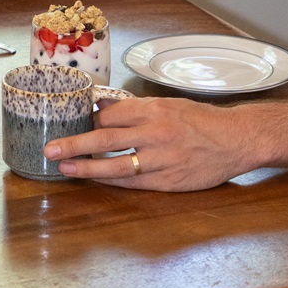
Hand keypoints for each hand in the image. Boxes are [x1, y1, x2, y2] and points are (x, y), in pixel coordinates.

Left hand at [44, 96, 254, 191]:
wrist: (236, 139)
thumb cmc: (201, 120)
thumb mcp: (167, 104)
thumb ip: (134, 107)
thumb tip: (101, 105)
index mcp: (152, 110)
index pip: (109, 115)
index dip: (86, 122)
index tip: (67, 125)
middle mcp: (154, 133)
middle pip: (105, 139)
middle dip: (75, 144)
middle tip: (51, 149)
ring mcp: (161, 159)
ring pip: (116, 166)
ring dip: (87, 168)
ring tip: (65, 168)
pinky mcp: (169, 181)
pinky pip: (134, 183)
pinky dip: (113, 182)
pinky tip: (96, 181)